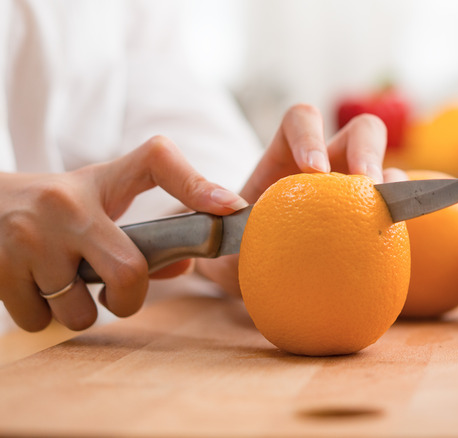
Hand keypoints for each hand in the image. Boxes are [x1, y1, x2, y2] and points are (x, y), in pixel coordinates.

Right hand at [0, 136, 247, 331]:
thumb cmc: (58, 207)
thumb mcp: (101, 202)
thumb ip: (148, 233)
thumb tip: (184, 267)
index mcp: (101, 182)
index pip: (158, 161)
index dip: (198, 183)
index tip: (232, 208)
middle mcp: (66, 204)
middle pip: (129, 274)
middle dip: (127, 299)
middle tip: (114, 292)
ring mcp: (29, 236)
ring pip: (79, 311)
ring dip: (77, 312)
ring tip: (64, 283)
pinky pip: (39, 321)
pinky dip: (42, 316)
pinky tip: (35, 287)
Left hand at [196, 104, 406, 295]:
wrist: (258, 271)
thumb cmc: (237, 251)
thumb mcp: (222, 248)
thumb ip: (225, 246)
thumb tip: (238, 251)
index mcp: (288, 155)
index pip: (300, 120)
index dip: (310, 136)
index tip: (312, 169)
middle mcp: (329, 162)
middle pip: (361, 131)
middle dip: (366, 149)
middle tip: (364, 182)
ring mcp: (354, 187)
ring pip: (387, 165)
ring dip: (391, 179)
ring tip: (387, 208)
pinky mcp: (372, 215)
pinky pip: (396, 206)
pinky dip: (399, 214)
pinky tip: (394, 233)